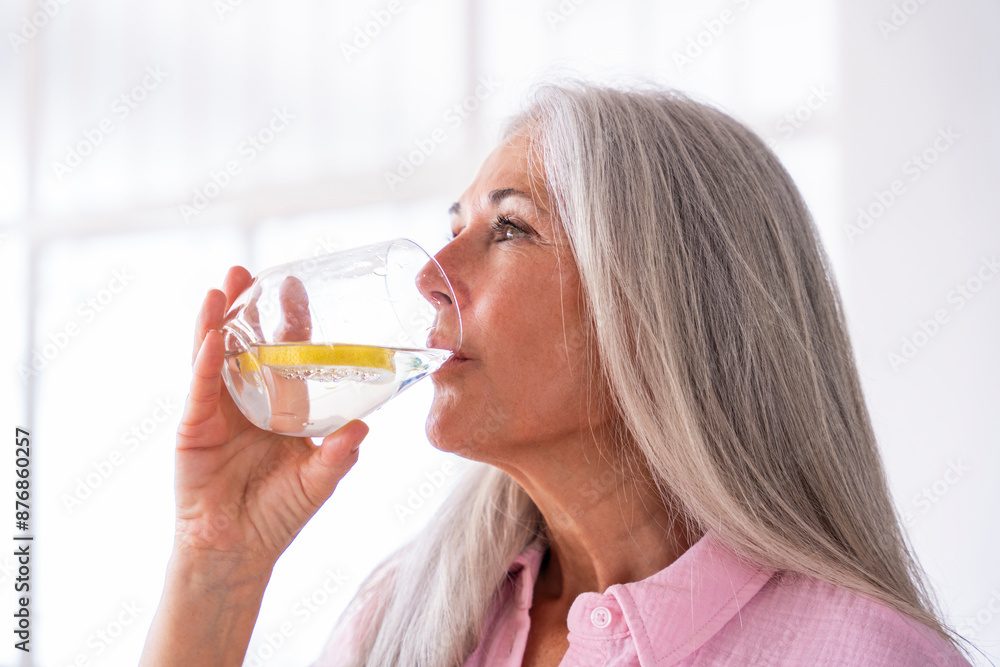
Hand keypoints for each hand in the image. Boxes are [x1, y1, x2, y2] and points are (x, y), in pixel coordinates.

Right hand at [174, 266, 368, 567]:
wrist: (238, 552)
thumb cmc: (278, 515)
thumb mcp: (318, 480)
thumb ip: (339, 455)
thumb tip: (365, 427)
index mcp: (278, 407)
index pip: (284, 355)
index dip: (290, 322)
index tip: (297, 287)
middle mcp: (246, 402)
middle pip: (244, 345)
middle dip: (245, 308)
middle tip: (247, 271)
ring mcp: (216, 413)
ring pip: (214, 357)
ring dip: (217, 322)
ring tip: (221, 288)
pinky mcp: (194, 430)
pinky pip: (200, 390)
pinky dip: (205, 363)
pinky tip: (212, 337)